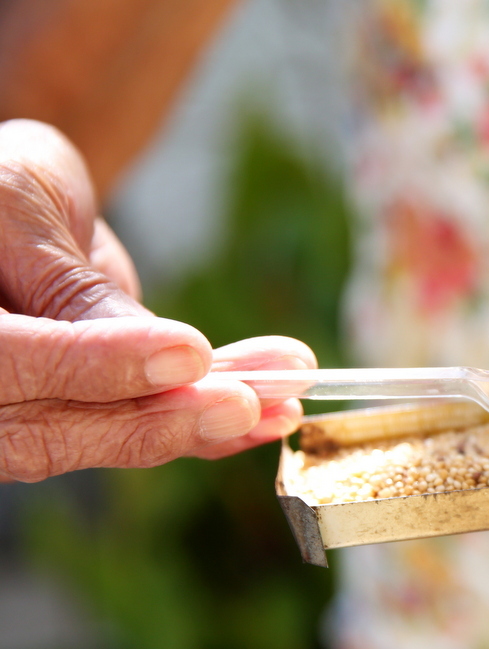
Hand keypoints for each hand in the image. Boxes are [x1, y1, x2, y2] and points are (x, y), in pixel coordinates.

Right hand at [0, 119, 313, 481]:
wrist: (11, 215)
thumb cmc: (5, 193)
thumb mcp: (22, 209)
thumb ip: (71, 284)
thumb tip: (157, 353)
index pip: (7, 365)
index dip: (96, 365)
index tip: (187, 354)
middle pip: (57, 429)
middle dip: (165, 416)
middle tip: (249, 401)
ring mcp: (21, 418)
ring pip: (108, 439)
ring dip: (205, 425)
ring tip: (286, 399)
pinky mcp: (78, 423)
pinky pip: (140, 435)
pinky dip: (209, 430)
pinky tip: (273, 418)